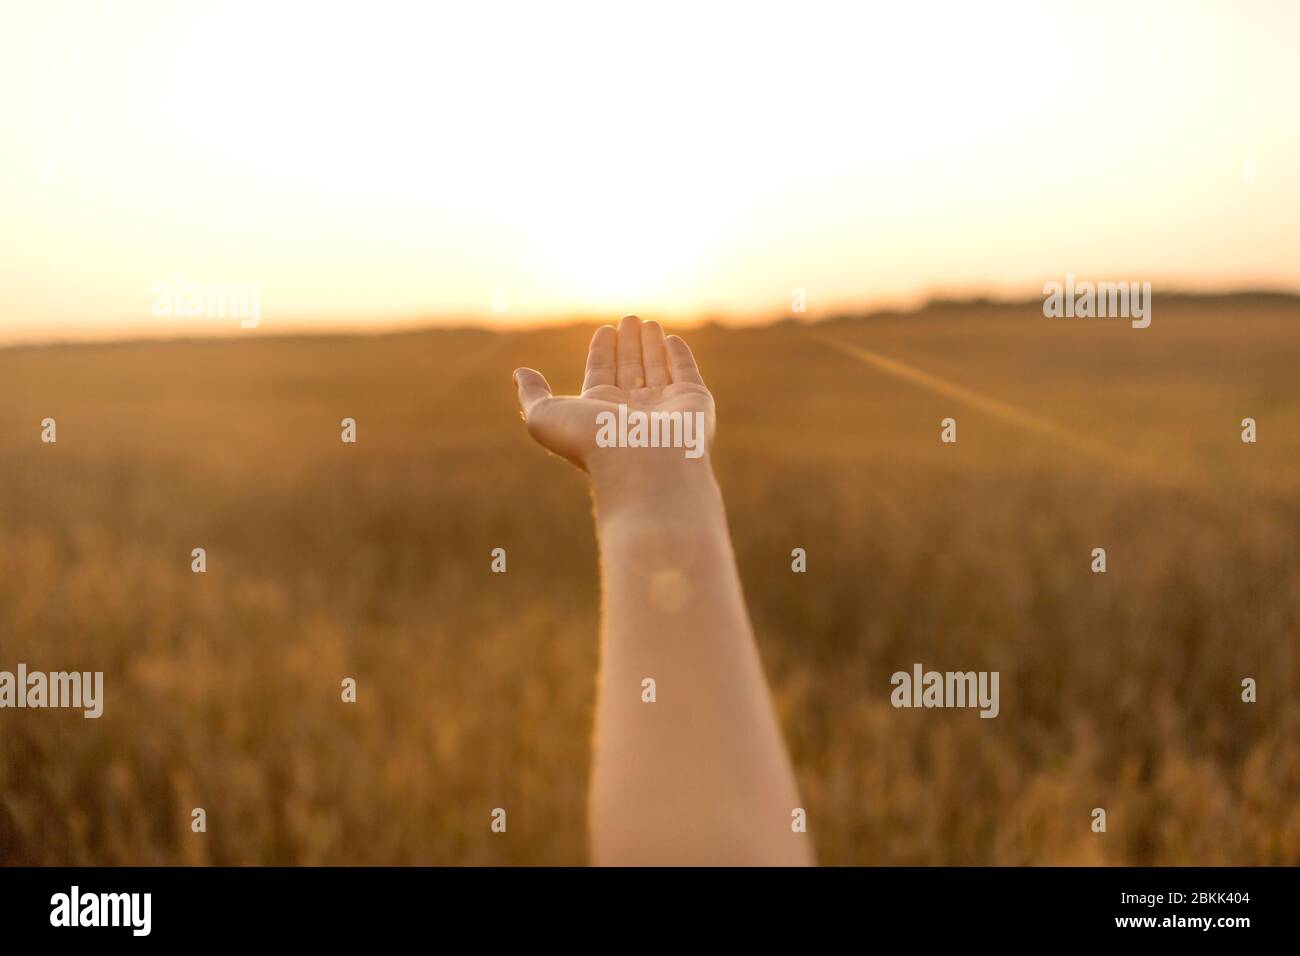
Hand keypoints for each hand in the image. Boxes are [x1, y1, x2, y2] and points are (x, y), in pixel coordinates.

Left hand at [513, 315, 715, 473]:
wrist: (644, 466)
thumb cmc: (593, 442)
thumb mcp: (545, 417)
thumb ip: (532, 394)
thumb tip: (520, 373)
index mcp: (601, 412)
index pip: (601, 374)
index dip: (602, 351)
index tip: (604, 330)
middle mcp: (633, 410)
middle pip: (630, 368)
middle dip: (628, 343)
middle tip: (629, 318)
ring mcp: (665, 406)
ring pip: (656, 367)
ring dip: (651, 344)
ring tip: (646, 321)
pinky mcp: (694, 402)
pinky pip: (686, 373)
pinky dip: (680, 356)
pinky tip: (673, 339)